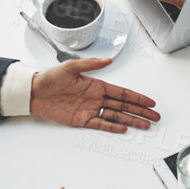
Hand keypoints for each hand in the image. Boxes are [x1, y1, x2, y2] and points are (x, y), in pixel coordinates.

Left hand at [29, 58, 158, 132]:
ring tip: (145, 125)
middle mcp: (96, 98)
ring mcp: (90, 110)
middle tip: (155, 117)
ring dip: (131, 120)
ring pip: (116, 116)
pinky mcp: (82, 120)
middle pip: (124, 106)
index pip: (122, 93)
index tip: (150, 102)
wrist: (34, 92)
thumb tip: (108, 60)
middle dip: (140, 111)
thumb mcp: (70, 66)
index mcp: (97, 85)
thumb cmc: (49, 78)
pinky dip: (113, 127)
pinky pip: (101, 124)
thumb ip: (90, 64)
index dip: (137, 98)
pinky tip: (124, 128)